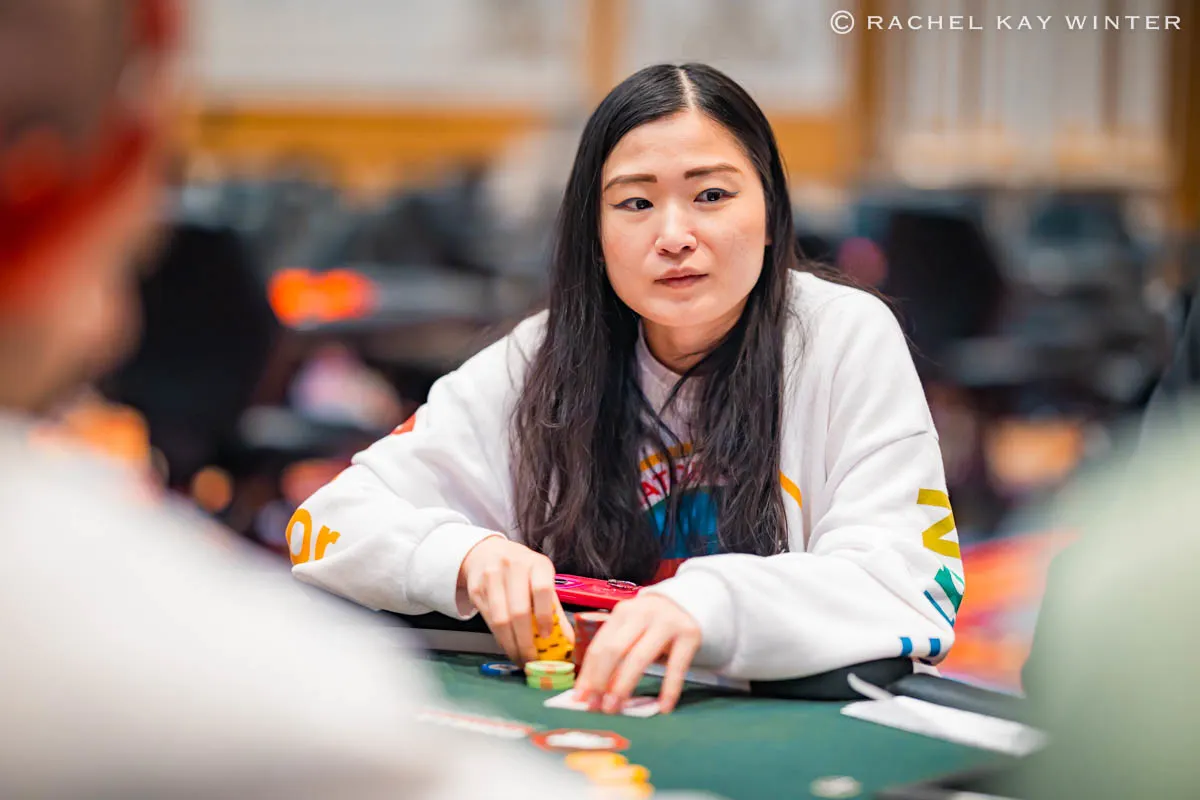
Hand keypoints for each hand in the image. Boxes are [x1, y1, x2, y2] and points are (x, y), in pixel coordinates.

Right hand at [457, 536, 571, 662]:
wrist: (488, 552)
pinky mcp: (475, 589)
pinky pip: (488, 621)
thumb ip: (553, 609)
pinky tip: (508, 646)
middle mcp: (513, 566)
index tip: (547, 637)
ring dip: (511, 645)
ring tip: (520, 658)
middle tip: (532, 660)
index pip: (542, 590)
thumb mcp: (542, 580)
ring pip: (500, 620)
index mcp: (536, 563)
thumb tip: (567, 643)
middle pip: (518, 611)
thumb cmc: (522, 571)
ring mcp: (491, 577)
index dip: (545, 616)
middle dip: (525, 642)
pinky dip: (500, 638)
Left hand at [575, 594, 700, 713]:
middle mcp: (642, 613)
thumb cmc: (651, 625)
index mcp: (622, 612)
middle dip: (601, 681)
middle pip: (614, 650)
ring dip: (623, 686)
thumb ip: (612, 652)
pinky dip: (669, 690)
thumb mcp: (630, 630)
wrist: (687, 605)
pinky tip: (664, 708)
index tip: (580, 699)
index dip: (588, 674)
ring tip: (615, 709)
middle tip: (596, 707)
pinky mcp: (689, 634)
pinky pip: (676, 667)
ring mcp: (666, 622)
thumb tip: (588, 690)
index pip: (599, 646)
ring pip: (639, 658)